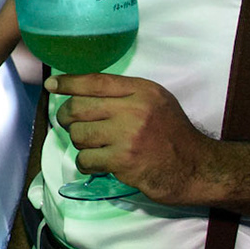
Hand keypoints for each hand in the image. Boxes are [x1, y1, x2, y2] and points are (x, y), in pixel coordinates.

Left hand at [49, 73, 215, 204]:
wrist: (197, 168)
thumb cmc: (173, 135)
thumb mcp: (156, 102)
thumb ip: (124, 94)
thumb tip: (79, 91)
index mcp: (142, 90)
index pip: (95, 80)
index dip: (68, 82)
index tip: (52, 85)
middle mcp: (135, 109)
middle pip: (78, 107)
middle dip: (66, 116)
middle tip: (69, 123)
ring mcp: (129, 135)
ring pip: (78, 134)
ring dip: (80, 142)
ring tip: (94, 146)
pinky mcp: (123, 160)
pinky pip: (85, 158)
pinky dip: (87, 163)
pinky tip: (99, 163)